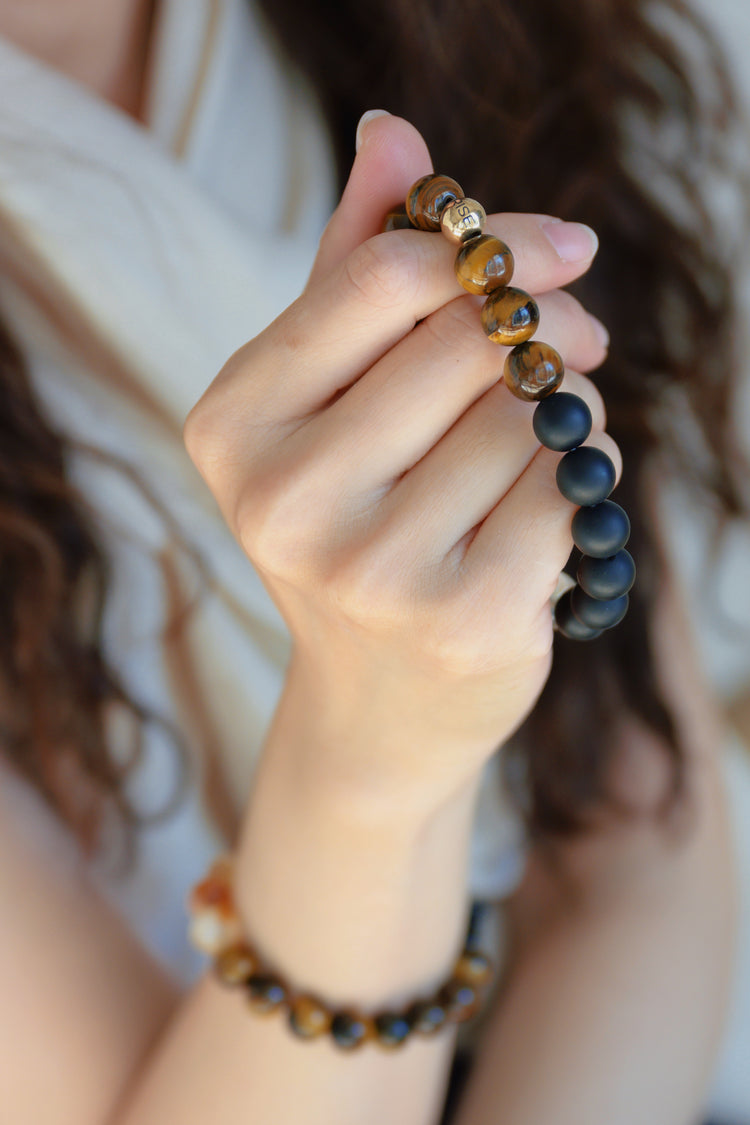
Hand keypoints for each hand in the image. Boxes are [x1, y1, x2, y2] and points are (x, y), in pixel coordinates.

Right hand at [184, 114, 619, 803]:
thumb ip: (354, 265)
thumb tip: (393, 132)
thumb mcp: (329, 401)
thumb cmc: (355, 526)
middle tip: (581, 339)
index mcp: (233, 425)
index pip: (381, 282)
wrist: (378, 705)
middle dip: (547, 326)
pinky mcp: (465, 617)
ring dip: (568, 407)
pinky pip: (569, 486)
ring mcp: (371, 568)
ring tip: (535, 448)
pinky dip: (582, 477)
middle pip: (467, 341)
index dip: (493, 246)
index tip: (564, 247)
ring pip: (533, 413)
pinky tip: (546, 510)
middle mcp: (284, 499)